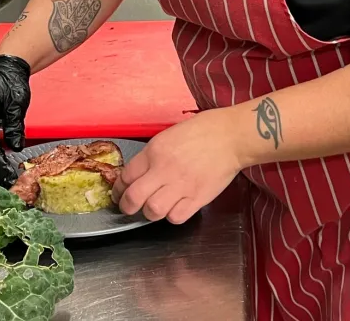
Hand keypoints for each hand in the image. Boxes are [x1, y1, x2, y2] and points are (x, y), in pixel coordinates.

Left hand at [114, 109, 244, 224]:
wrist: (230, 136)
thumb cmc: (201, 132)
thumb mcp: (167, 136)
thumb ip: (151, 156)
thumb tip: (137, 174)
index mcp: (154, 151)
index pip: (126, 176)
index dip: (118, 189)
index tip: (119, 193)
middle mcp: (164, 169)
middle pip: (134, 197)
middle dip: (127, 207)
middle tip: (129, 208)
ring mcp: (182, 185)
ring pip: (153, 211)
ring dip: (150, 212)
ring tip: (154, 207)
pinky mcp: (198, 198)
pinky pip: (176, 217)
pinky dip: (172, 216)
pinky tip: (175, 208)